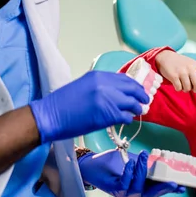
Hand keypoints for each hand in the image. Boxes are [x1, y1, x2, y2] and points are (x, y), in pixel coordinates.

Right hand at [30, 71, 148, 143]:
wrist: (51, 116)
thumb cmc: (63, 103)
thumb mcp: (83, 86)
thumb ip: (101, 86)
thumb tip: (116, 93)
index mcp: (98, 76)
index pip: (124, 78)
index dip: (134, 86)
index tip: (138, 90)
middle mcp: (105, 85)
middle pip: (132, 88)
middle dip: (140, 95)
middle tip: (144, 101)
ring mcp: (108, 99)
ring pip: (132, 103)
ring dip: (136, 108)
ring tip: (137, 112)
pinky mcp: (108, 115)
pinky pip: (126, 116)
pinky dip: (128, 119)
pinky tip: (126, 120)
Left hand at [78, 149, 185, 196]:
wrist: (91, 163)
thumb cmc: (113, 163)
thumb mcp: (133, 160)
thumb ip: (146, 164)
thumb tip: (162, 161)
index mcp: (140, 186)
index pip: (157, 189)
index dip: (169, 189)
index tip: (182, 187)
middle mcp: (134, 192)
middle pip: (151, 193)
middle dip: (162, 187)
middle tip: (172, 181)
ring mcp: (124, 192)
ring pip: (138, 187)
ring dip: (142, 171)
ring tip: (143, 156)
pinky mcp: (114, 189)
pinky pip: (124, 183)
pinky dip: (129, 173)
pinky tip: (131, 163)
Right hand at [155, 50, 195, 94]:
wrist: (166, 57)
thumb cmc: (180, 63)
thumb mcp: (191, 64)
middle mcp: (190, 68)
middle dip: (195, 90)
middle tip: (192, 89)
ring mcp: (182, 72)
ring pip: (188, 88)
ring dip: (185, 89)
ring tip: (182, 83)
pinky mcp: (174, 76)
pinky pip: (179, 88)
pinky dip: (178, 88)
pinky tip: (176, 83)